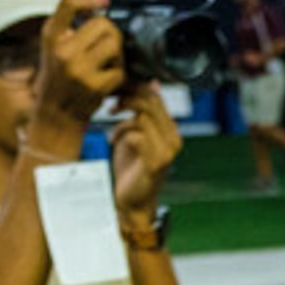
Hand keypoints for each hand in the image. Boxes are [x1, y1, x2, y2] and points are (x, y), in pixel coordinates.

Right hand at [32, 0, 122, 143]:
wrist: (56, 115)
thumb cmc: (60, 79)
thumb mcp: (54, 48)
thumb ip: (70, 26)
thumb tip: (102, 1)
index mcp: (51, 37)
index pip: (69, 4)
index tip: (102, 0)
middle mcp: (63, 51)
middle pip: (102, 23)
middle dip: (110, 32)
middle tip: (106, 43)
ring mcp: (79, 69)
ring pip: (114, 44)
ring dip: (116, 52)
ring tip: (106, 62)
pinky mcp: (95, 86)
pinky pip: (119, 70)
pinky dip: (118, 74)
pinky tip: (106, 80)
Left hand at [107, 82, 181, 214]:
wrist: (133, 201)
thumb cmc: (131, 168)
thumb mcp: (135, 133)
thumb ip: (142, 112)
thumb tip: (152, 83)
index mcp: (171, 130)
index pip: (155, 97)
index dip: (133, 89)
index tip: (115, 92)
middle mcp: (174, 139)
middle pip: (150, 102)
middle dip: (126, 99)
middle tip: (110, 106)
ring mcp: (167, 151)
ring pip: (142, 116)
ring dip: (121, 121)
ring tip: (112, 130)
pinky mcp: (155, 162)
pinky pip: (136, 135)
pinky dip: (120, 134)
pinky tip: (112, 141)